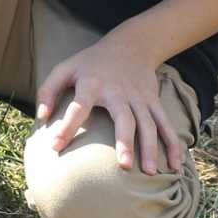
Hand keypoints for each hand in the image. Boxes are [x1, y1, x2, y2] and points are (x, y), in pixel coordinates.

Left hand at [36, 42, 186, 175]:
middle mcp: (118, 92)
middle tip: (124, 166)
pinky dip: (173, 144)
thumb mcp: (64, 69)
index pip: (78, 107)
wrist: (129, 45)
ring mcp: (139, 98)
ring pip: (149, 124)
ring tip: (151, 173)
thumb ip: (48, 91)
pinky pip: (165, 124)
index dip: (66, 126)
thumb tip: (41, 118)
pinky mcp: (154, 102)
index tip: (55, 146)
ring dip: (152, 148)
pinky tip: (176, 165)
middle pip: (124, 118)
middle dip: (125, 141)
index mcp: (92, 83)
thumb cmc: (89, 63)